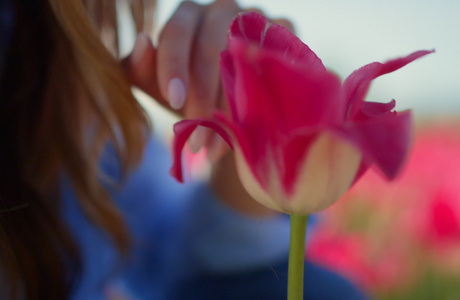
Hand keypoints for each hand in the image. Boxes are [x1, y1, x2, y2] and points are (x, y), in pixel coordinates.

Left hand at [122, 0, 292, 161]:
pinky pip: (274, 66)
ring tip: (217, 148)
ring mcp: (256, 19)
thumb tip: (143, 41)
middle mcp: (223, 9)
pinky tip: (250, 130)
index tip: (173, 101)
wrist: (230, 101)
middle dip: (201, 99)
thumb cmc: (187, 89)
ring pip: (243, 62)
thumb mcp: (157, 84)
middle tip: (196, 141)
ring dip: (231, 109)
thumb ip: (140, 68)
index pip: (177, 32)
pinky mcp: (285, 34)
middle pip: (210, 48)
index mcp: (187, 14)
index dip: (174, 66)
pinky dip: (261, 100)